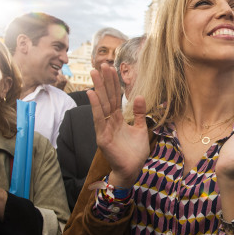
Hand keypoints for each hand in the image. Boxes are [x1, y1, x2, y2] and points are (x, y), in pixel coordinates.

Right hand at [87, 65, 148, 187]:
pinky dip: (96, 107)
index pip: (114, 97)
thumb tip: (140, 96)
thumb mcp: (141, 128)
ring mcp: (104, 129)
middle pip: (106, 98)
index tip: (111, 68)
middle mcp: (109, 122)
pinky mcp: (102, 138)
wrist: (133, 170)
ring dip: (98, 89)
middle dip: (104, 81)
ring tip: (95, 73)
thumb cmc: (135, 152)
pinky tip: (92, 94)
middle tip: (101, 64)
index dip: (113, 83)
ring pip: (101, 105)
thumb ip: (140, 113)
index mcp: (117, 119)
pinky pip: (99, 120)